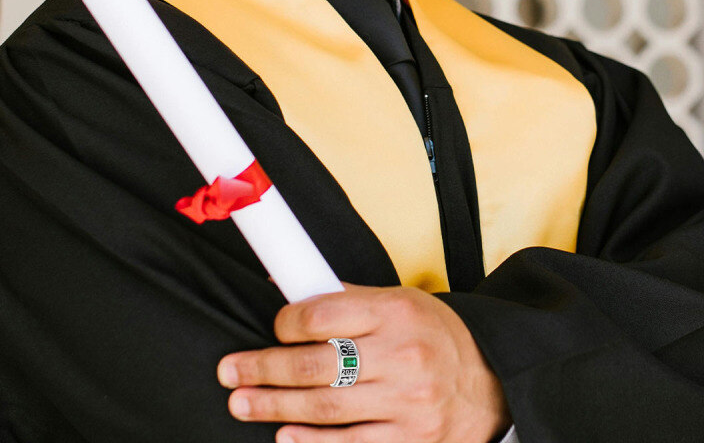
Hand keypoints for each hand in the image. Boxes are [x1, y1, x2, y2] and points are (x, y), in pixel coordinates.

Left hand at [217, 283, 510, 441]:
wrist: (490, 382)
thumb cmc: (432, 334)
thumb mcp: (398, 302)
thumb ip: (348, 300)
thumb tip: (289, 292)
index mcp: (394, 312)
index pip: (324, 313)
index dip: (287, 322)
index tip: (273, 327)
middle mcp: (402, 356)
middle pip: (316, 365)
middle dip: (264, 368)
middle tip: (230, 372)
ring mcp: (408, 404)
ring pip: (326, 407)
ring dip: (275, 407)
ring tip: (241, 403)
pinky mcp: (412, 441)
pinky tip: (284, 437)